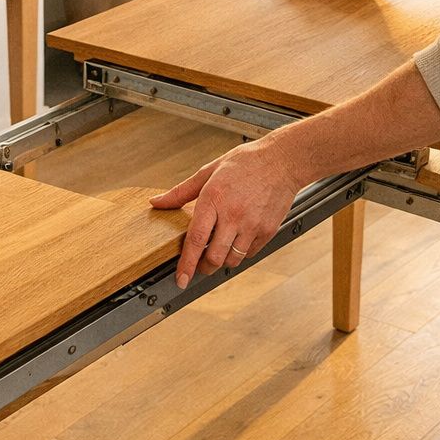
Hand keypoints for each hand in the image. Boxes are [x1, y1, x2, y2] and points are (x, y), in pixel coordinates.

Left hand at [150, 139, 304, 289]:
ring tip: (218, 251)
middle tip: (199, 266)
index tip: (180, 279)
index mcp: (213, 199)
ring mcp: (252, 224)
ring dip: (221, 261)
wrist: (282, 161)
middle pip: (213, 257)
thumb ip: (181, 191)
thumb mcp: (209, 171)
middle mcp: (233, 215)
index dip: (186, 264)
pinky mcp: (268, 230)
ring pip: (232, 259)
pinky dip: (240, 253)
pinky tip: (237, 241)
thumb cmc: (246, 163)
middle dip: (203, 268)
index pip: (195, 240)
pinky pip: (249, 253)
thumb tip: (157, 202)